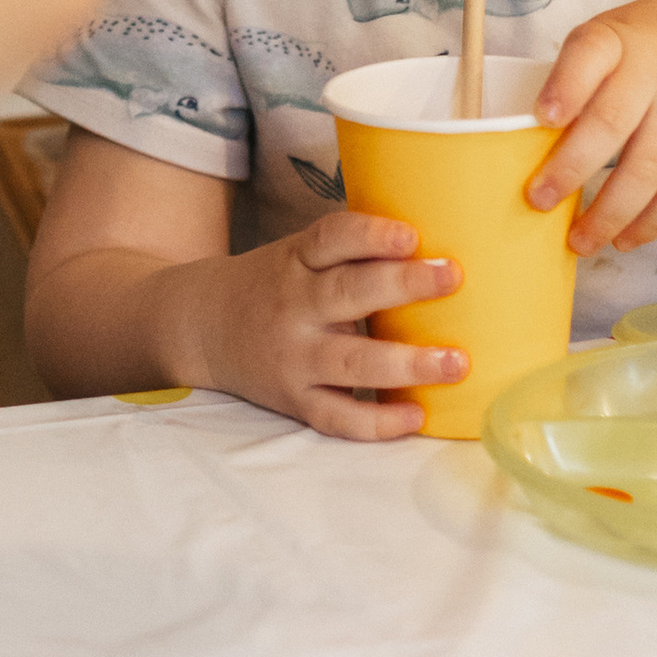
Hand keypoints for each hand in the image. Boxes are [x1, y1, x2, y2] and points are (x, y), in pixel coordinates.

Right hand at [177, 212, 463, 440]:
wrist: (200, 327)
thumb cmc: (273, 285)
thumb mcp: (298, 255)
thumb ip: (351, 253)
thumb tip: (438, 242)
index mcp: (296, 261)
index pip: (331, 239)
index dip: (371, 235)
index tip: (411, 234)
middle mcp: (293, 307)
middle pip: (348, 294)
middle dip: (403, 286)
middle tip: (451, 277)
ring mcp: (293, 358)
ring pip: (351, 363)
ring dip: (406, 364)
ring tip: (456, 362)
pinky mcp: (294, 400)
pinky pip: (338, 417)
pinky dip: (378, 422)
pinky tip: (417, 415)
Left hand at [531, 0, 656, 254]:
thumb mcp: (615, 34)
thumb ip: (578, 76)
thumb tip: (527, 141)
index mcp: (619, 39)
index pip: (590, 53)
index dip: (566, 85)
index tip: (543, 117)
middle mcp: (656, 73)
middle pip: (612, 122)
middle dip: (571, 167)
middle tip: (538, 199)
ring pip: (648, 169)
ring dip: (609, 213)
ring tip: (579, 241)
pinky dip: (651, 223)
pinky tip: (623, 240)